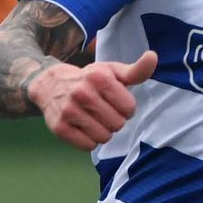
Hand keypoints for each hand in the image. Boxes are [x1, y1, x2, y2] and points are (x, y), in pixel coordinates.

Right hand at [29, 50, 155, 150]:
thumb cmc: (88, 79)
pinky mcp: (60, 128)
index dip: (126, 108)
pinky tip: (83, 128)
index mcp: (98, 77)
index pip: (129, 108)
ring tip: (94, 120)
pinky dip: (89, 141)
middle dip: (114, 120)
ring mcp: (69, 111)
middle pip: (117, 124)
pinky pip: (88, 146)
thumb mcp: (111, 72)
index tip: (116, 102)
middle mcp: (82, 93)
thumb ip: (136, 70)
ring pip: (104, 137)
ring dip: (103, 132)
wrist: (50, 85)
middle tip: (103, 112)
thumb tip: (153, 57)